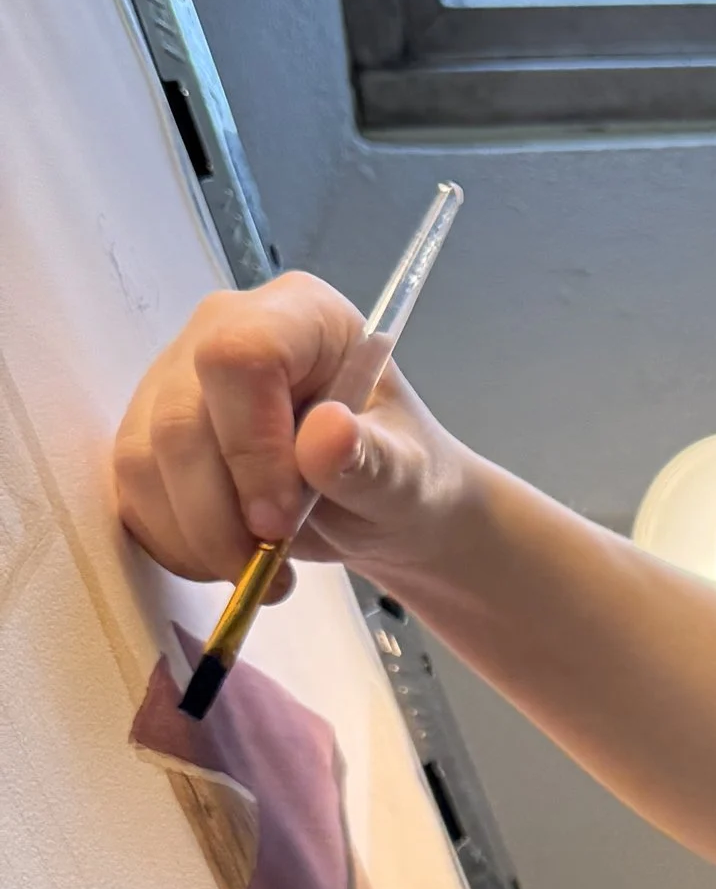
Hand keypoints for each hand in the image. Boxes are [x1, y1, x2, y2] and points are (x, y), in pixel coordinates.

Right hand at [115, 269, 473, 596]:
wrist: (379, 506)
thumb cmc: (401, 477)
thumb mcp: (408, 478)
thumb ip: (373, 460)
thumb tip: (328, 433)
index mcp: (303, 316)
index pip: (240, 356)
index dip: (250, 445)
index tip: (279, 519)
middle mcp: (226, 330)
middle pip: (179, 417)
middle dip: (218, 511)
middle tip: (267, 563)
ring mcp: (178, 379)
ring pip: (144, 460)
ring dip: (196, 536)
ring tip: (259, 573)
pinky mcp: (152, 432)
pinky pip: (134, 492)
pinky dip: (176, 542)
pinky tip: (226, 561)